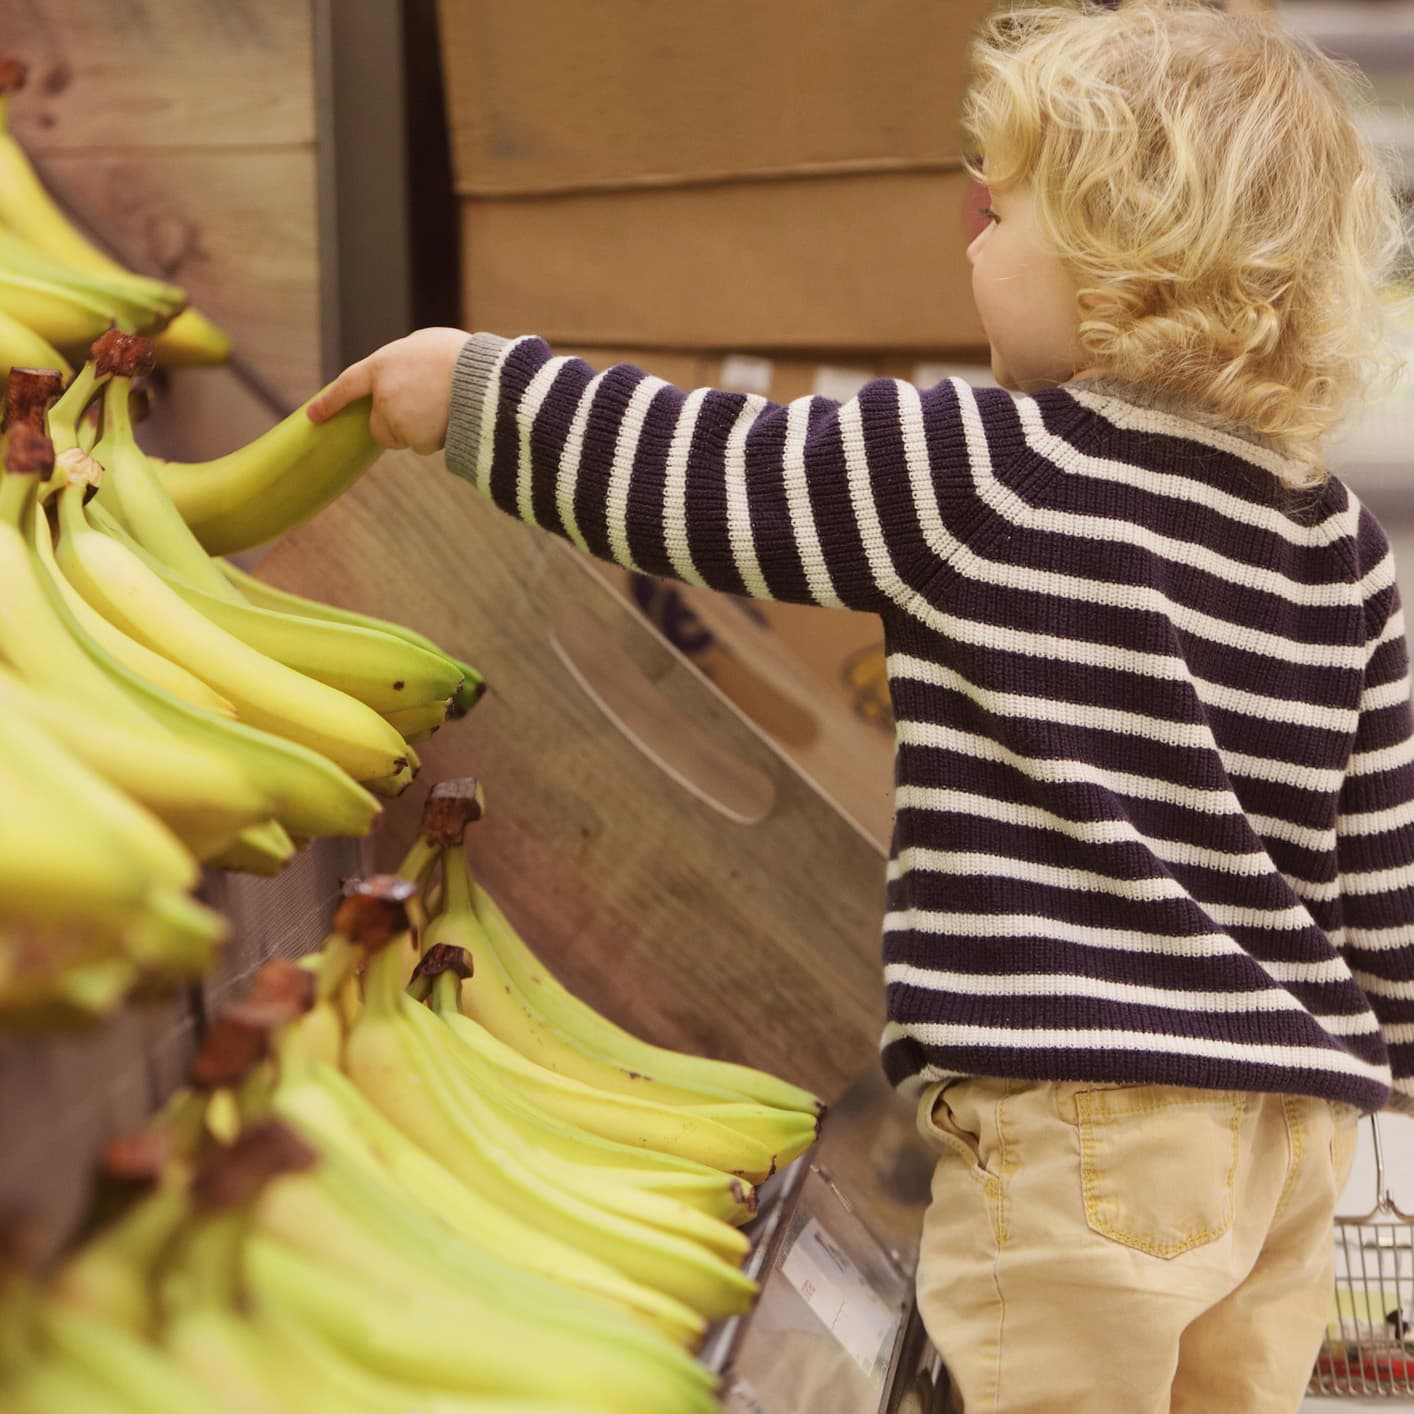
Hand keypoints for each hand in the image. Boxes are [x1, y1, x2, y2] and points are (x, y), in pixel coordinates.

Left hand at [306, 326, 468, 453]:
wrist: (485, 379)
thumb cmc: (460, 357)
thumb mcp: (423, 346)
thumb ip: (401, 365)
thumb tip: (396, 384)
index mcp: (382, 365)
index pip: (346, 386)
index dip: (329, 403)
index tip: (313, 417)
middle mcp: (384, 394)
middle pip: (379, 427)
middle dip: (394, 426)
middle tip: (423, 411)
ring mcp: (398, 418)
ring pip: (404, 437)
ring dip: (420, 430)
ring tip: (446, 407)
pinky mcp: (416, 439)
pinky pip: (424, 445)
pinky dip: (437, 438)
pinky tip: (452, 418)